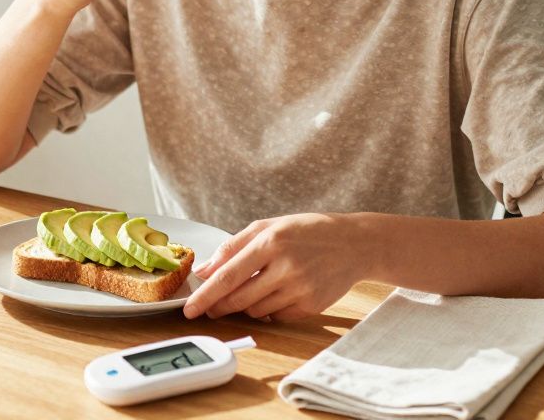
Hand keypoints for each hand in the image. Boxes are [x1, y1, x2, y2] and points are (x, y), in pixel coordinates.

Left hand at [183, 213, 371, 321]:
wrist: (354, 244)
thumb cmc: (306, 232)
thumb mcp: (268, 226)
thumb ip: (232, 246)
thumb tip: (203, 270)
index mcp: (270, 241)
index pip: (228, 276)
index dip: (205, 295)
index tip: (189, 309)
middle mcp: (286, 266)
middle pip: (238, 298)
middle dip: (218, 306)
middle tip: (209, 308)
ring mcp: (300, 288)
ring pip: (255, 310)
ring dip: (245, 305)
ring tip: (255, 287)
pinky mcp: (312, 306)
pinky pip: (276, 317)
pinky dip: (269, 310)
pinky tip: (278, 292)